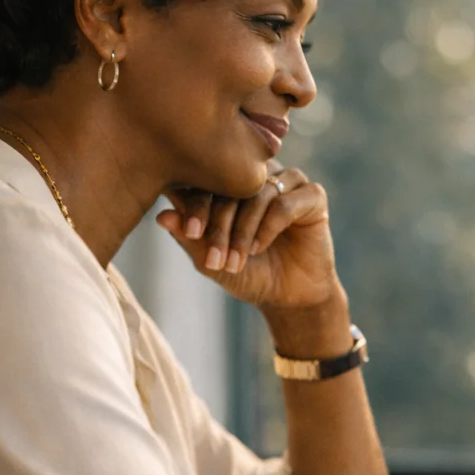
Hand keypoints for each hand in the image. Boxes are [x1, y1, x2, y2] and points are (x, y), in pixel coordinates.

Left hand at [156, 165, 338, 311]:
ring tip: (237, 259)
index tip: (191, 232)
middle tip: (215, 258)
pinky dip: (269, 226)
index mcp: (229, 182)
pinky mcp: (313, 196)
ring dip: (243, 229)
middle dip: (220, 224)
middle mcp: (258, 176)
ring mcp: (287, 181)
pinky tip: (260, 247)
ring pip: (258, 193)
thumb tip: (161, 216)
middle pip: (231, 184)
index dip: (195, 203)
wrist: (288, 298)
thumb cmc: (248, 274)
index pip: (207, 179)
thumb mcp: (211, 261)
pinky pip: (285, 202)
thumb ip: (189, 238)